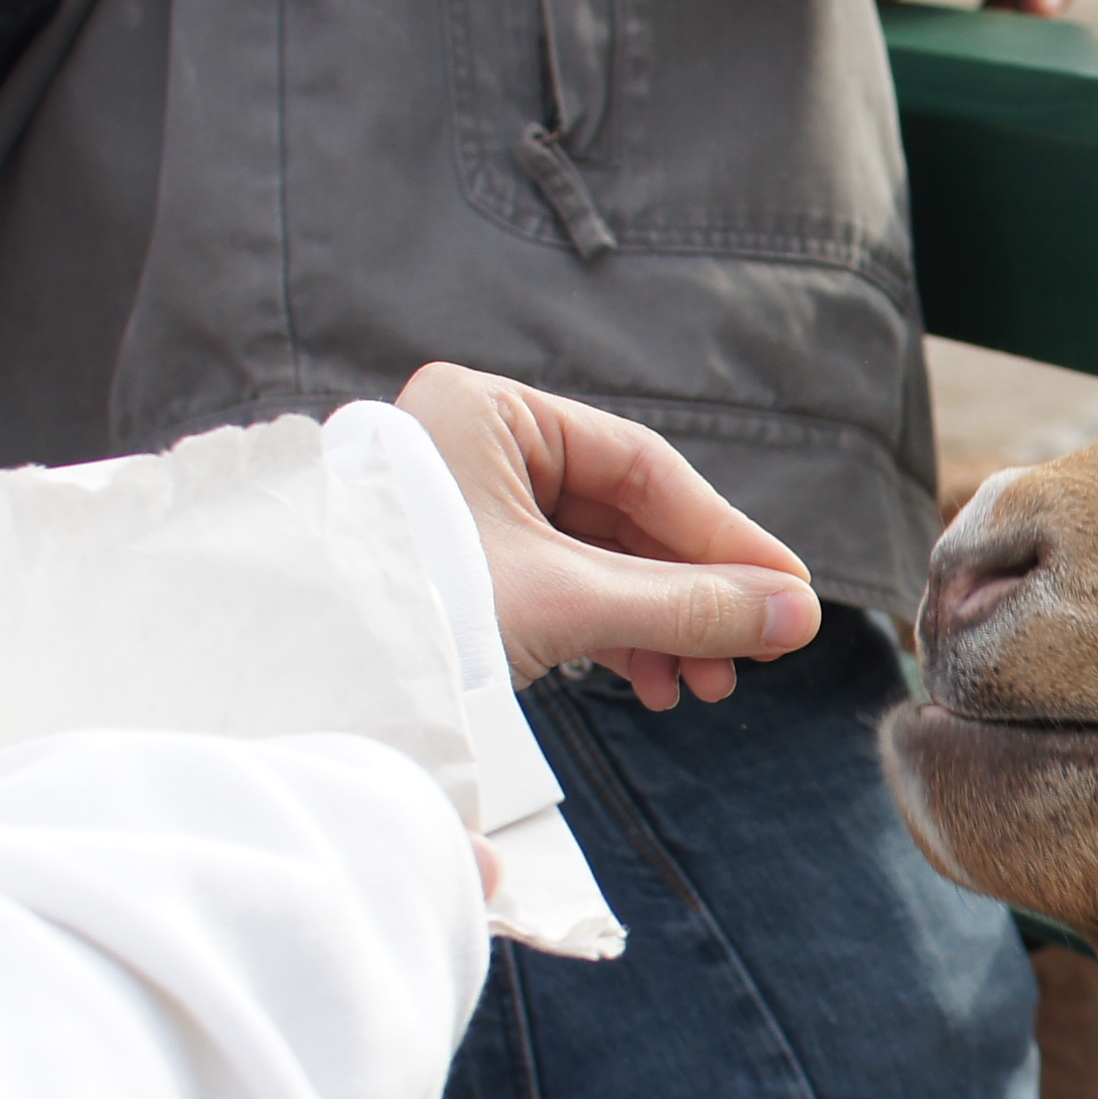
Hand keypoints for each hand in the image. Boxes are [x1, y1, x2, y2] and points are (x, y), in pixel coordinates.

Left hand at [395, 365, 821, 708]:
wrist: (301, 682)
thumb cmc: (413, 611)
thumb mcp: (566, 603)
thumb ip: (686, 604)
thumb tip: (797, 616)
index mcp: (490, 411)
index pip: (641, 466)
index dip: (724, 535)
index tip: (787, 592)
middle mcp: (476, 447)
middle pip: (623, 518)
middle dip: (690, 596)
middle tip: (751, 653)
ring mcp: (465, 510)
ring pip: (597, 562)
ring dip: (657, 626)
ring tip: (699, 687)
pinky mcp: (459, 569)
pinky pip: (560, 591)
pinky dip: (611, 637)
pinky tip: (651, 683)